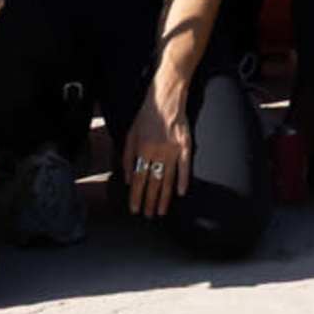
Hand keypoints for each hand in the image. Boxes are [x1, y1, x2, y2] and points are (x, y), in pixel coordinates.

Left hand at [123, 83, 191, 218]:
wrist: (166, 97)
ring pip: (167, 179)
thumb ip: (127, 157)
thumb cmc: (146, 115)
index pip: (138, 180)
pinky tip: (181, 193)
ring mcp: (172, 149)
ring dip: (164, 197)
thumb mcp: (130, 134)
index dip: (136, 196)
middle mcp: (157, 152)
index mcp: (142, 149)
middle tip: (148, 216)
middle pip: (152, 183)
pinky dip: (183, 180)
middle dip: (149, 201)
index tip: (135, 210)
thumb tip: (128, 179)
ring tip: (161, 211)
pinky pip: (185, 166)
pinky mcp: (185, 145)